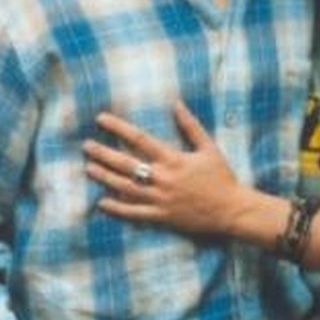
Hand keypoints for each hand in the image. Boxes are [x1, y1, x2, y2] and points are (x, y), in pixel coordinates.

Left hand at [83, 101, 242, 234]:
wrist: (232, 210)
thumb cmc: (221, 177)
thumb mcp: (208, 148)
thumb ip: (191, 126)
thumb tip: (176, 103)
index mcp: (173, 159)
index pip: (139, 139)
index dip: (118, 127)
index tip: (101, 119)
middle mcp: (163, 179)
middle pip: (126, 164)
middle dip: (104, 154)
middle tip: (86, 146)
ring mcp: (161, 199)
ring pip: (126, 188)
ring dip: (105, 178)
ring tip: (89, 168)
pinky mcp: (162, 217)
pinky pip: (135, 213)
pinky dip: (117, 209)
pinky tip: (102, 203)